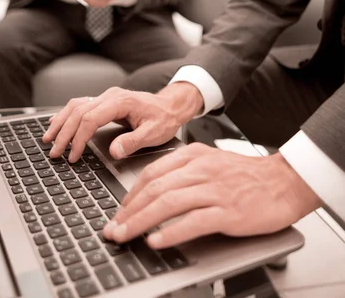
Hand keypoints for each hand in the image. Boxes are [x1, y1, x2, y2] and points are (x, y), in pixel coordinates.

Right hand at [43, 83, 203, 161]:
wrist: (171, 106)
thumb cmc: (164, 119)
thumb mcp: (154, 133)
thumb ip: (134, 141)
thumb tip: (114, 151)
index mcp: (121, 102)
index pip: (91, 119)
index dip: (79, 138)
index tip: (74, 155)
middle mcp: (110, 96)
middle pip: (79, 112)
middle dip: (64, 133)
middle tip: (54, 152)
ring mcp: (106, 96)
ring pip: (76, 105)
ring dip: (61, 122)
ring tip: (48, 138)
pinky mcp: (105, 101)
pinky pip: (81, 105)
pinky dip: (67, 114)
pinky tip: (57, 123)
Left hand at [103, 144, 322, 247]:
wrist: (283, 181)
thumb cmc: (247, 175)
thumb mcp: (212, 161)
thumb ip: (185, 171)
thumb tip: (155, 191)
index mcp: (194, 155)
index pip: (152, 172)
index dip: (131, 193)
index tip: (120, 210)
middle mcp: (201, 169)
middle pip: (155, 189)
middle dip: (129, 211)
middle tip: (113, 228)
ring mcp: (214, 190)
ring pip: (168, 204)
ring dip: (141, 222)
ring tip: (125, 235)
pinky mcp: (228, 211)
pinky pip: (193, 221)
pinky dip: (171, 232)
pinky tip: (156, 241)